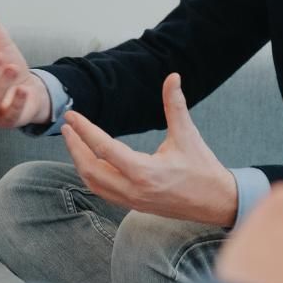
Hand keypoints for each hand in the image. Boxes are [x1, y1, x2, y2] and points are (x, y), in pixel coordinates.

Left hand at [62, 73, 238, 225]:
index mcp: (145, 172)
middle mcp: (134, 189)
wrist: (216, 202)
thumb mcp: (188, 135)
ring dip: (79, 162)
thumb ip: (175, 105)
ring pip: (93, 183)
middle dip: (74, 147)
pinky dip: (91, 176)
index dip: (84, 130)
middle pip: (90, 169)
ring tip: (73, 142)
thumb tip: (173, 76)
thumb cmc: (203, 168)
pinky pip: (103, 192)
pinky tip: (89, 161)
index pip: (104, 148)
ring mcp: (132, 200)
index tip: (71, 116)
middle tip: (67, 127)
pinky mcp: (134, 205)